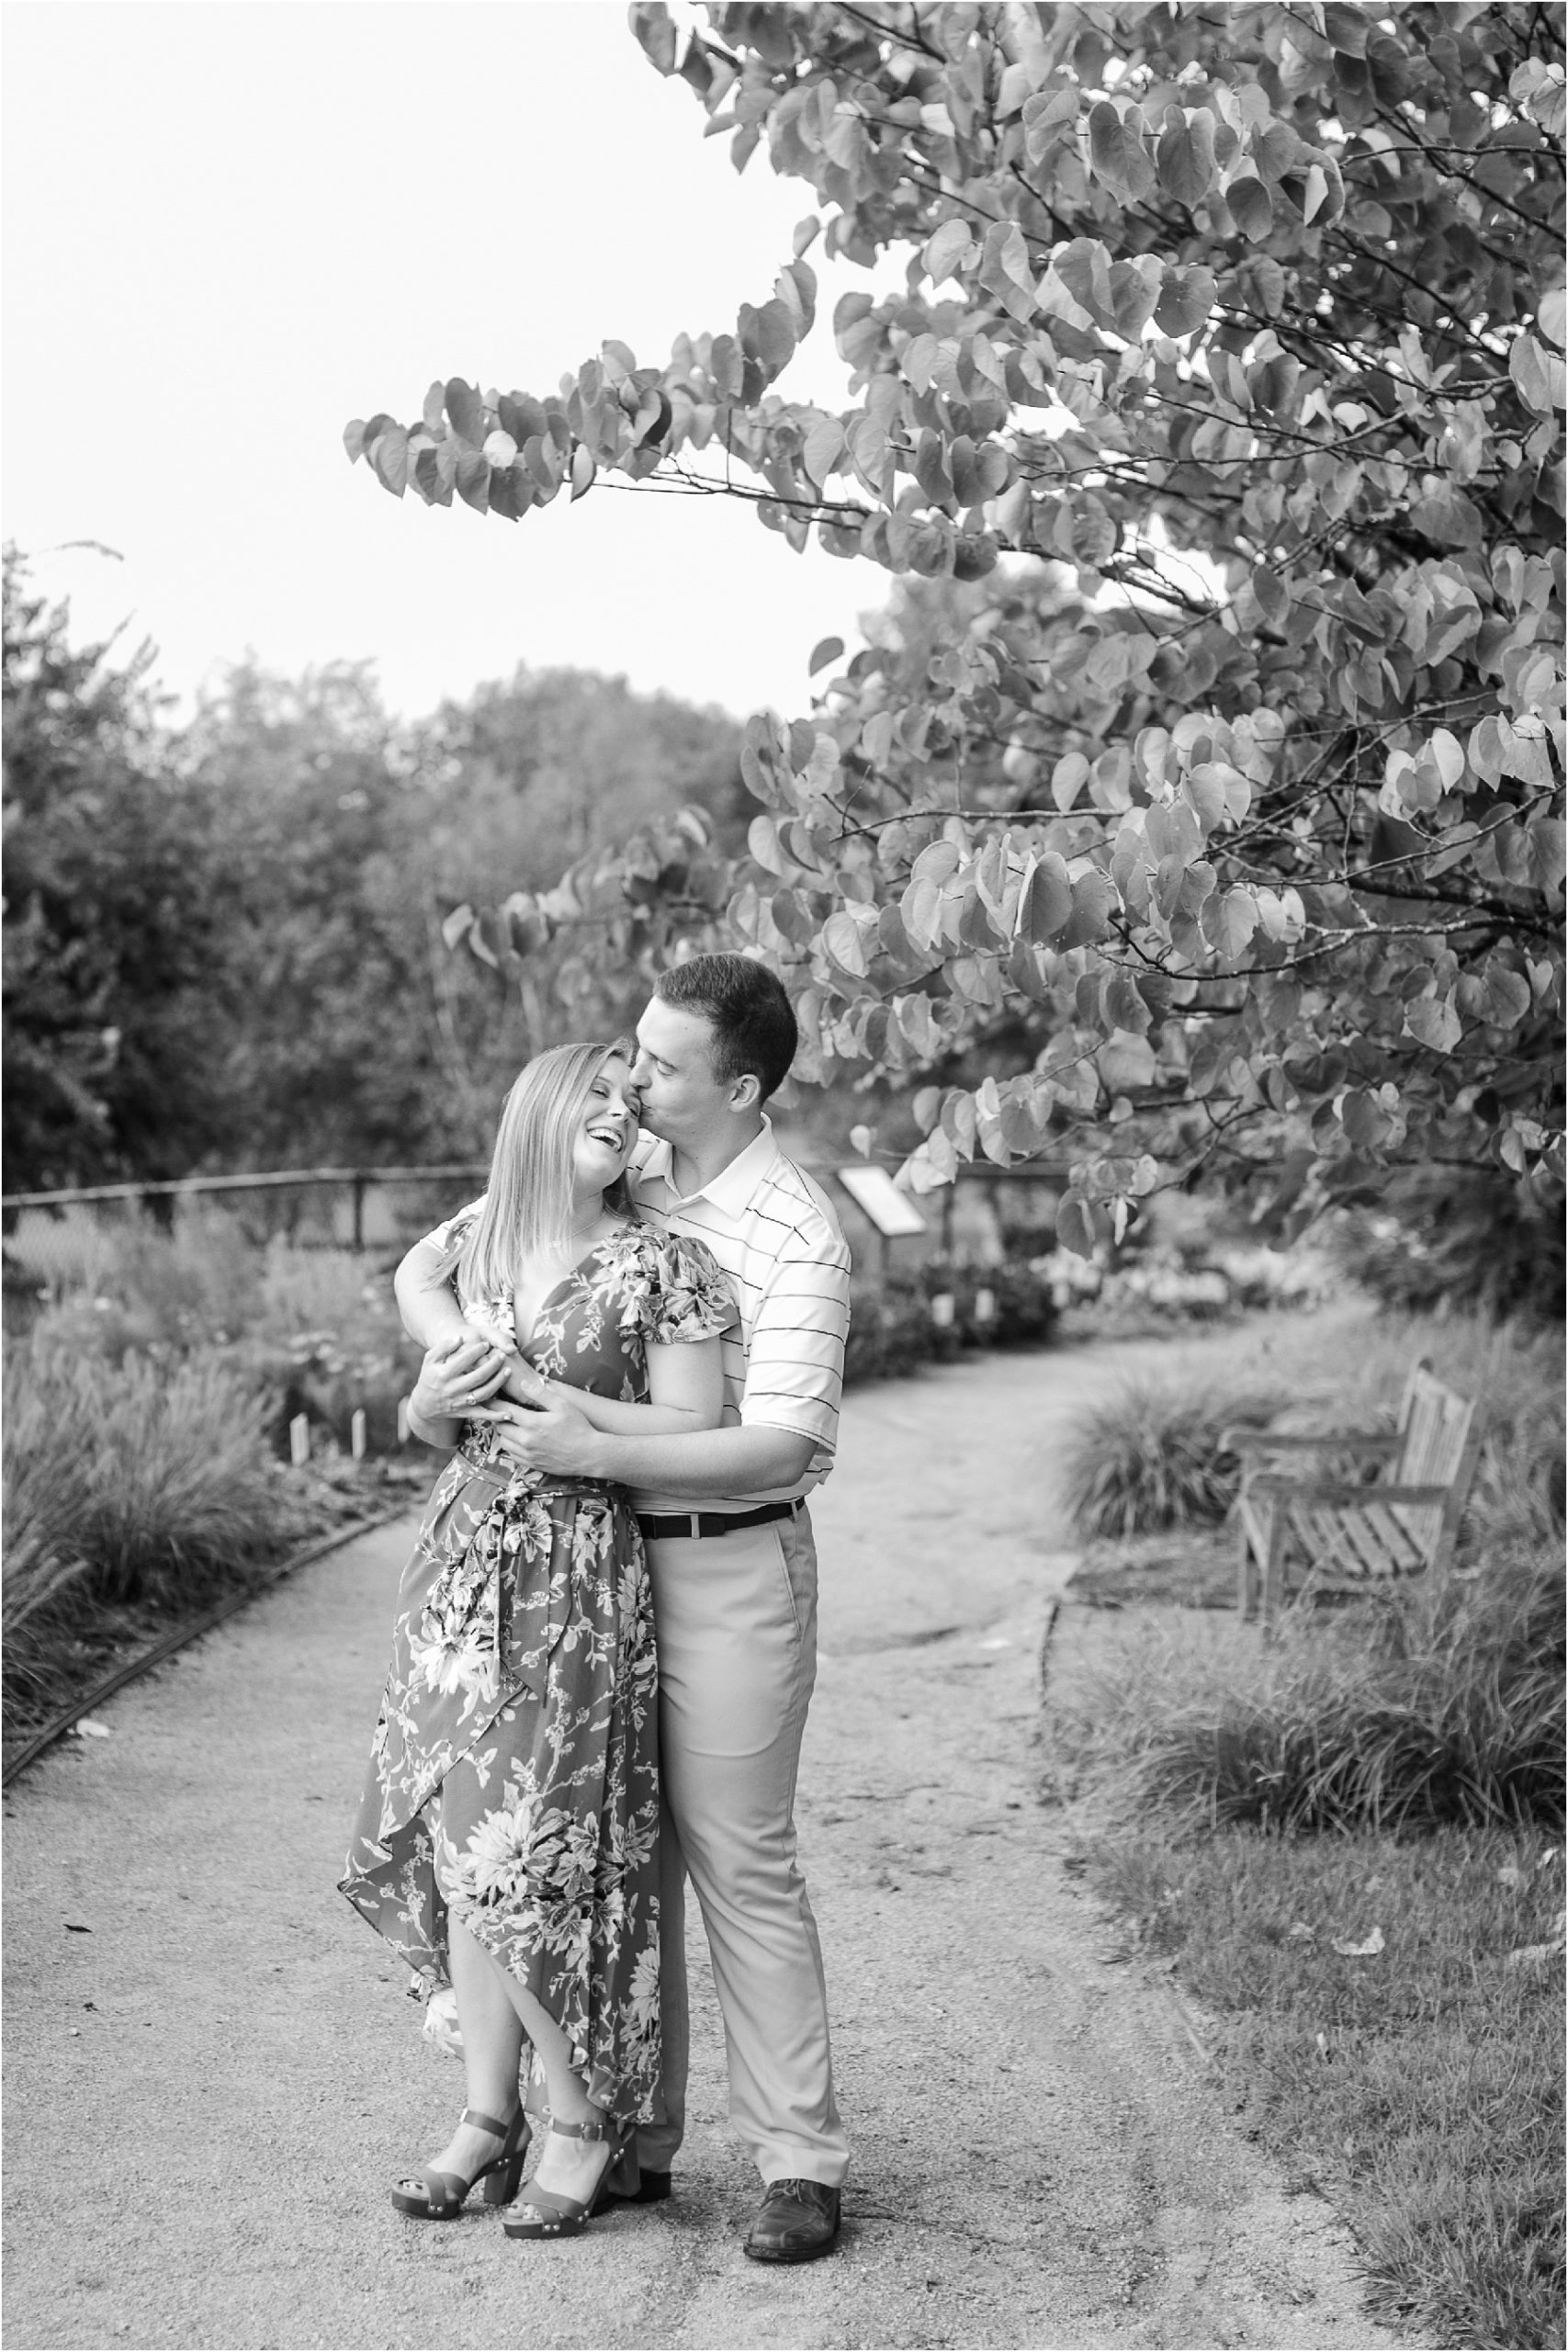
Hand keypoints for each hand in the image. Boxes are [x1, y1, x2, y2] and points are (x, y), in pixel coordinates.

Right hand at [411, 1330, 511, 1422]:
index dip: (477, 1351)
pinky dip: (496, 1416)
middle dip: (492, 1365)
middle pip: (477, 1377)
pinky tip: (509, 1413)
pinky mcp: (466, 1412)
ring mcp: (460, 1402)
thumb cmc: (430, 1376)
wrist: (424, 1405)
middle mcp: (452, 1389)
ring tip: (508, 1371)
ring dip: (498, 1383)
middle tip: (502, 1355)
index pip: (463, 1360)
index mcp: (443, 1374)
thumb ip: (443, 1347)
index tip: (486, 1344)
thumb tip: (459, 1338)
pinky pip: (483, 1415)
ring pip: (483, 1393)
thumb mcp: (430, 1359)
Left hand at [481, 1391, 602, 1478]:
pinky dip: (512, 1446)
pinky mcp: (532, 1464)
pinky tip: (519, 1440)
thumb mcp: (562, 1405)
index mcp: (532, 1423)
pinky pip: (512, 1455)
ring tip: (511, 1424)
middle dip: (498, 1417)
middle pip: (500, 1427)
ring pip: (504, 1442)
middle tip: (502, 1410)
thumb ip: (541, 1393)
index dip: (494, 1403)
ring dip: (505, 1432)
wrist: (589, 1455)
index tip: (491, 1397)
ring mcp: (528, 1455)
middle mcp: (526, 1441)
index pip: (504, 1411)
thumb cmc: (578, 1427)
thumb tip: (523, 1384)